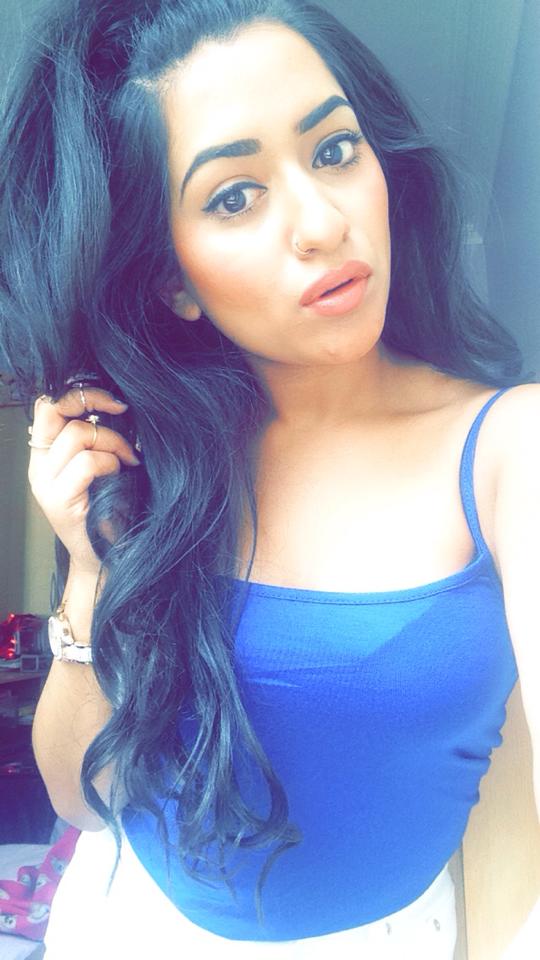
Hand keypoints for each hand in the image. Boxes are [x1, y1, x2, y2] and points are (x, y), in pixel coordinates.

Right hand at [28, 387, 140, 574]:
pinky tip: (123, 473)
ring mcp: (45, 484)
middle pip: (53, 408)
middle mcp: (38, 466)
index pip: (47, 404)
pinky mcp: (59, 501)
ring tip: (130, 458)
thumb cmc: (113, 510)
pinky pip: (88, 462)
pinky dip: (112, 462)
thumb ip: (97, 438)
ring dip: (114, 440)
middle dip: (92, 400)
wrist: (109, 559)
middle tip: (122, 410)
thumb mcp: (103, 466)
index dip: (79, 392)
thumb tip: (117, 403)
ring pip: (77, 434)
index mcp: (45, 455)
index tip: (114, 401)